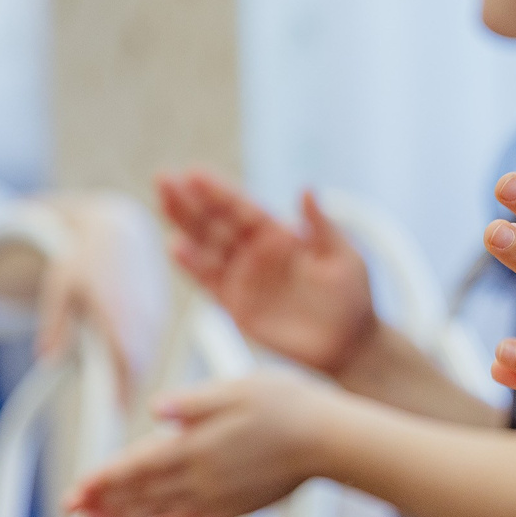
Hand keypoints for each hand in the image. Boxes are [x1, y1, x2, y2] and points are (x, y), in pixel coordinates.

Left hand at [31, 192, 168, 395]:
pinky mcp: (160, 312)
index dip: (123, 389)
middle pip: (141, 364)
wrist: (119, 230)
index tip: (114, 414)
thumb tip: (49, 360)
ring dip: (134, 375)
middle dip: (129, 390)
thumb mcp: (60, 287)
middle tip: (114, 415)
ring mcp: (155, 313)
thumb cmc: (84, 258)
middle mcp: (142, 314)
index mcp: (117, 310)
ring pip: (148, 355)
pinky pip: (151, 343)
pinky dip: (140, 359)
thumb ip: (54, 325)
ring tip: (117, 397)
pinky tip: (125, 366)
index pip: (126, 359)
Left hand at [65, 370, 352, 516]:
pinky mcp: (238, 507)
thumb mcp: (238, 388)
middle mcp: (200, 478)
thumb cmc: (289, 406)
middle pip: (141, 493)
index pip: (136, 466)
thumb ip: (193, 403)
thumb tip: (154, 410)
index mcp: (194, 447)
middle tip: (72, 510)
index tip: (75, 490)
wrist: (331, 442)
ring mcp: (219, 497)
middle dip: (104, 501)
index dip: (103, 479)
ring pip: (160, 511)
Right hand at [157, 170, 375, 374]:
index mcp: (280, 234)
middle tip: (164, 177)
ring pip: (206, 246)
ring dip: (184, 225)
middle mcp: (255, 251)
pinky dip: (193, 266)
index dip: (219, 191)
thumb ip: (322, 226)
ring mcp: (243, 277)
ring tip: (163, 201)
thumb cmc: (352, 296)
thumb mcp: (343, 257)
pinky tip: (175, 247)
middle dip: (190, 200)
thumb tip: (306, 188)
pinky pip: (209, 282)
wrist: (349, 343)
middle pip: (216, 222)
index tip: (194, 173)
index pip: (242, 208)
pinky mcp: (235, 304)